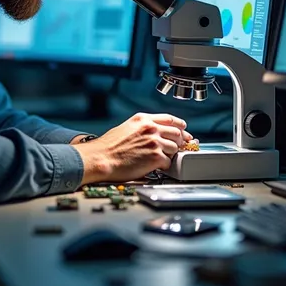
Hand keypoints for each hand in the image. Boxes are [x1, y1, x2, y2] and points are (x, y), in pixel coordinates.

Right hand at [72, 112, 191, 183]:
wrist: (102, 158)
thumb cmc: (109, 147)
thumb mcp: (126, 127)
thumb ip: (143, 127)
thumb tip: (156, 133)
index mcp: (143, 119)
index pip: (169, 119)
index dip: (179, 125)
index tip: (183, 129)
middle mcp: (151, 128)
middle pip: (177, 132)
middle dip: (179, 141)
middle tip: (178, 147)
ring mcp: (155, 142)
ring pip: (175, 148)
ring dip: (171, 154)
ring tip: (161, 158)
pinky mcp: (156, 156)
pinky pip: (169, 162)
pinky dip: (164, 165)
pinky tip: (155, 166)